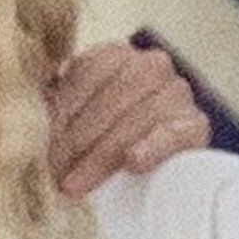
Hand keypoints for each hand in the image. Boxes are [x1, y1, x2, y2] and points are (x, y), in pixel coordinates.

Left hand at [49, 42, 210, 197]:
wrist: (147, 171)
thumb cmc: (101, 138)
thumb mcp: (74, 117)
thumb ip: (59, 100)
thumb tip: (43, 86)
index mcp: (119, 56)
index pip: (90, 69)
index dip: (65, 105)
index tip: (45, 138)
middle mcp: (152, 66)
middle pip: (113, 95)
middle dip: (80, 137)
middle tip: (56, 170)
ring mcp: (177, 94)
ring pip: (138, 117)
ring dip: (102, 154)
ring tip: (77, 183)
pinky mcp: (195, 126)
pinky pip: (174, 134)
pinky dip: (152, 147)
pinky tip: (133, 162)